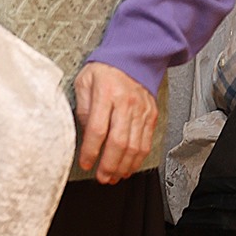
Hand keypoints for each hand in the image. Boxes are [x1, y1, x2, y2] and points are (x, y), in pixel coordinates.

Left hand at [73, 61, 158, 184]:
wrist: (132, 58)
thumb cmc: (103, 71)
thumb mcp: (83, 82)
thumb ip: (83, 108)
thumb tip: (85, 134)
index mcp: (106, 93)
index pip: (98, 129)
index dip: (91, 150)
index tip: (85, 163)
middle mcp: (126, 104)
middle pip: (119, 142)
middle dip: (109, 164)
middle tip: (101, 177)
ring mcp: (142, 111)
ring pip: (135, 146)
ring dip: (124, 166)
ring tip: (113, 177)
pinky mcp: (151, 116)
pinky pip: (145, 143)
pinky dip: (137, 159)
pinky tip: (128, 167)